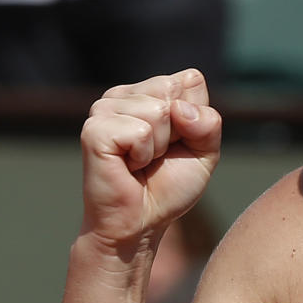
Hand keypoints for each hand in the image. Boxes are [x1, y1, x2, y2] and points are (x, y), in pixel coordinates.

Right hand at [78, 69, 221, 249]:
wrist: (141, 223)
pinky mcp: (94, 129)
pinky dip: (143, 154)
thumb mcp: (205, 150)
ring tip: (141, 161)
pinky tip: (127, 166)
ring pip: (158, 110)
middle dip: (178, 130)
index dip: (195, 116)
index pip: (190, 79)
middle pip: (173, 90)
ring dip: (159, 146)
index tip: (178, 141)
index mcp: (148, 91)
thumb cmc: (169, 186)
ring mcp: (104, 109)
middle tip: (158, 154)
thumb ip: (208, 122)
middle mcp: (123, 94)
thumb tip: (178, 108)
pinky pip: (140, 131)